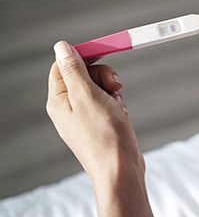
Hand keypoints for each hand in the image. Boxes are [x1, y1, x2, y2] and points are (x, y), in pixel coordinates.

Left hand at [46, 41, 142, 184]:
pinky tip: (122, 115)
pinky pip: (109, 102)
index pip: (64, 66)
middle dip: (104, 76)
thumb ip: (74, 69)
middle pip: (84, 75)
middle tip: (115, 85)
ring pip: (99, 88)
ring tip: (118, 106)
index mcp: (59, 101)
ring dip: (113, 90)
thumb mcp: (88, 95)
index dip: (83, 56)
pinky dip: (118, 104)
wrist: (121, 168)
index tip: (104, 53)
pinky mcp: (100, 124)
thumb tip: (61, 47)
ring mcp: (85, 117)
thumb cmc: (105, 136)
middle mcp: (69, 108)